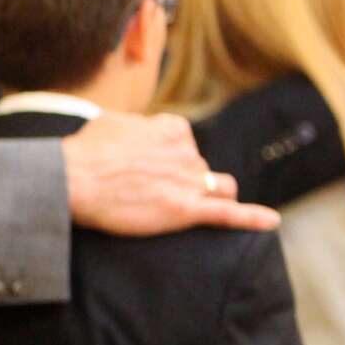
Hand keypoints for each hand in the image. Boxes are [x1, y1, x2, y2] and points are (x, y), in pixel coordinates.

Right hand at [64, 112, 277, 234]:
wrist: (73, 180)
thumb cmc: (86, 152)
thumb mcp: (112, 122)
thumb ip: (135, 126)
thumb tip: (136, 132)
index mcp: (173, 128)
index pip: (184, 143)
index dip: (167, 157)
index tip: (146, 167)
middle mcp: (187, 152)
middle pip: (199, 168)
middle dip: (183, 179)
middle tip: (150, 192)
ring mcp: (189, 182)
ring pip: (218, 188)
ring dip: (211, 194)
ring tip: (193, 205)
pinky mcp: (185, 210)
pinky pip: (227, 215)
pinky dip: (253, 218)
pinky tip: (271, 222)